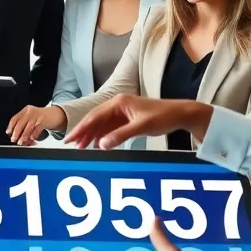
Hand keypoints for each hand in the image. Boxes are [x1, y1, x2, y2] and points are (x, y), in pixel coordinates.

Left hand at [7, 105, 66, 145]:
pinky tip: (32, 138)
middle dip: (16, 133)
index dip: (11, 126)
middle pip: (21, 123)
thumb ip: (25, 126)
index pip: (15, 118)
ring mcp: (37, 115)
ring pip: (28, 127)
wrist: (56, 114)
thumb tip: (18, 137)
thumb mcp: (32, 119)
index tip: (8, 133)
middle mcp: (30, 112)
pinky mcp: (44, 120)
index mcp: (25, 111)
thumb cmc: (42, 118)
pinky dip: (34, 134)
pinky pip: (37, 128)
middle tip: (14, 139)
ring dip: (24, 135)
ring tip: (22, 141)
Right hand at [64, 96, 212, 150]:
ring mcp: (122, 113)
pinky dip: (103, 137)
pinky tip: (98, 146)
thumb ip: (121, 135)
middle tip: (71, 145)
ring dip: (92, 136)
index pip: (95, 116)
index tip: (71, 138)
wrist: (180, 114)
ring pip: (102, 125)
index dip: (81, 128)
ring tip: (81, 148)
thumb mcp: (142, 126)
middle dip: (83, 132)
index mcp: (119, 102)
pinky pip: (110, 129)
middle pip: (95, 120)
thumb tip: (102, 145)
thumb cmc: (163, 116)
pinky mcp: (128, 120)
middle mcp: (118, 105)